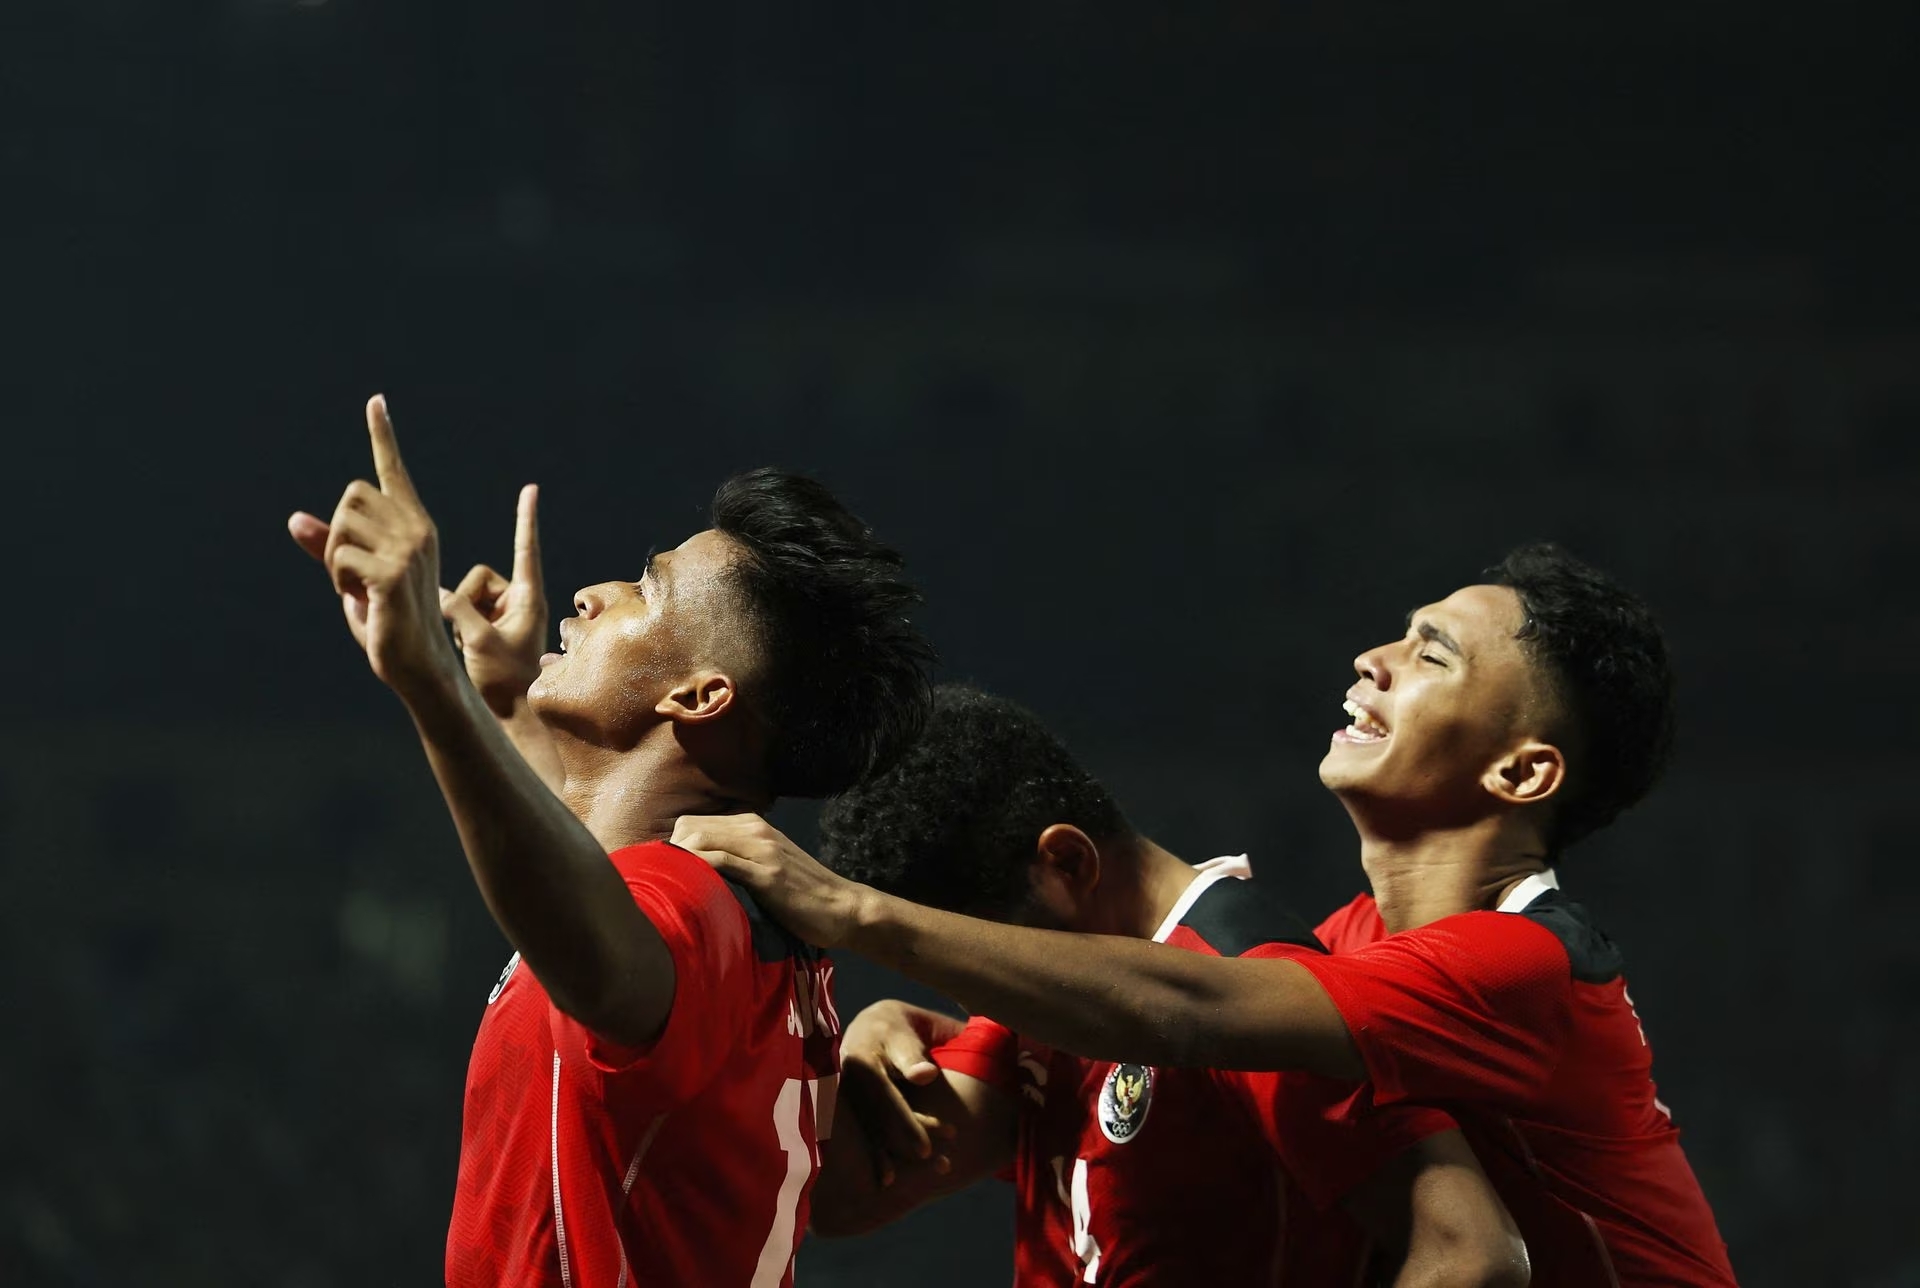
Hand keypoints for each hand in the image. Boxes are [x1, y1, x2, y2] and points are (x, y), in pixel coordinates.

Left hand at [286, 395, 456, 699]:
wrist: (419, 665)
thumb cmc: (389, 622)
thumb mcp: (354, 578)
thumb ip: (328, 547)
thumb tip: (294, 519)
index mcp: (413, 526)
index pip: (391, 472)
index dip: (382, 436)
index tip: (375, 402)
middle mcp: (416, 530)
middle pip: (349, 498)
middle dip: (335, 535)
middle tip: (352, 575)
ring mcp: (408, 550)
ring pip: (340, 526)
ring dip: (334, 561)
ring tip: (358, 590)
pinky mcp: (393, 573)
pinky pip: (339, 557)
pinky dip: (339, 581)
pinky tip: (362, 601)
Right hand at [439, 483, 548, 715]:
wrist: (513, 711)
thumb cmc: (506, 681)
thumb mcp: (481, 644)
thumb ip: (460, 613)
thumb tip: (439, 593)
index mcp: (527, 599)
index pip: (525, 550)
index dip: (526, 519)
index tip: (531, 489)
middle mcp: (516, 601)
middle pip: (478, 578)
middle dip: (468, 603)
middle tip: (477, 636)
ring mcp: (502, 613)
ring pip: (466, 596)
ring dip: (463, 618)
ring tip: (475, 647)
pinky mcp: (489, 625)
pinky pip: (462, 611)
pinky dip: (459, 626)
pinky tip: (467, 649)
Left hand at [671, 813, 871, 948]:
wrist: (842, 908)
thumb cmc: (801, 895)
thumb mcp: (765, 866)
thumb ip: (736, 860)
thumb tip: (695, 872)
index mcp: (752, 825)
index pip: (694, 822)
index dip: (674, 846)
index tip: (666, 874)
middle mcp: (756, 829)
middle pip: (691, 827)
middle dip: (670, 853)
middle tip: (665, 885)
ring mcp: (763, 849)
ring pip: (703, 840)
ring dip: (679, 861)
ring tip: (670, 889)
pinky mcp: (768, 874)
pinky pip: (722, 863)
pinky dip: (699, 870)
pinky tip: (689, 889)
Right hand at [842, 1000, 965, 1186]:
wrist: (871, 1026)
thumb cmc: (896, 1031)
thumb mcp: (904, 1037)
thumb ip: (913, 1056)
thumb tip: (925, 1076)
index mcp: (860, 1061)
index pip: (885, 1098)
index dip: (905, 1124)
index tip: (924, 1151)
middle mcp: (844, 1082)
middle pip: (873, 1121)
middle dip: (898, 1147)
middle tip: (923, 1169)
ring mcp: (841, 1098)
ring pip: (865, 1133)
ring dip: (884, 1157)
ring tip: (900, 1182)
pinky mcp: (843, 1109)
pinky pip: (861, 1134)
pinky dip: (876, 1154)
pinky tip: (888, 1178)